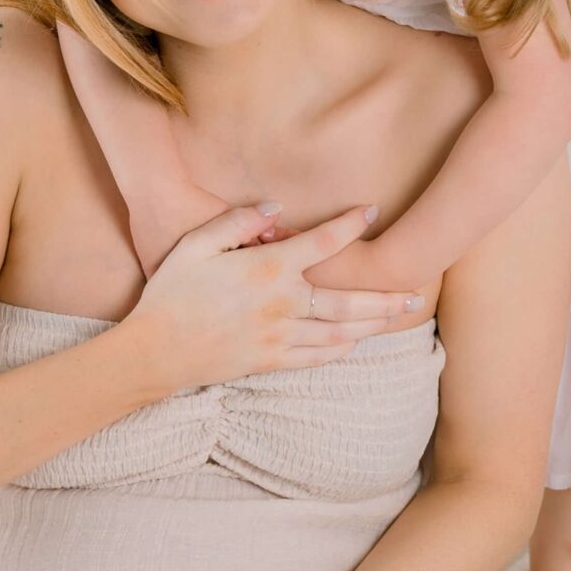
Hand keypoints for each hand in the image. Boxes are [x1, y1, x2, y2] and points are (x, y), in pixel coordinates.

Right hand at [123, 202, 423, 394]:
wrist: (155, 351)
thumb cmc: (172, 292)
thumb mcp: (197, 244)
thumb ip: (239, 221)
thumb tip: (277, 208)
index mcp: (269, 270)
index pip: (323, 243)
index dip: (350, 225)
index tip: (371, 212)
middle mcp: (284, 305)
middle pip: (349, 300)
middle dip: (385, 295)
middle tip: (415, 292)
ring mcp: (280, 338)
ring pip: (340, 332)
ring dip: (373, 324)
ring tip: (398, 318)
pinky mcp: (271, 361)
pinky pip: (317, 357)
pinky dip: (341, 349)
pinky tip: (355, 342)